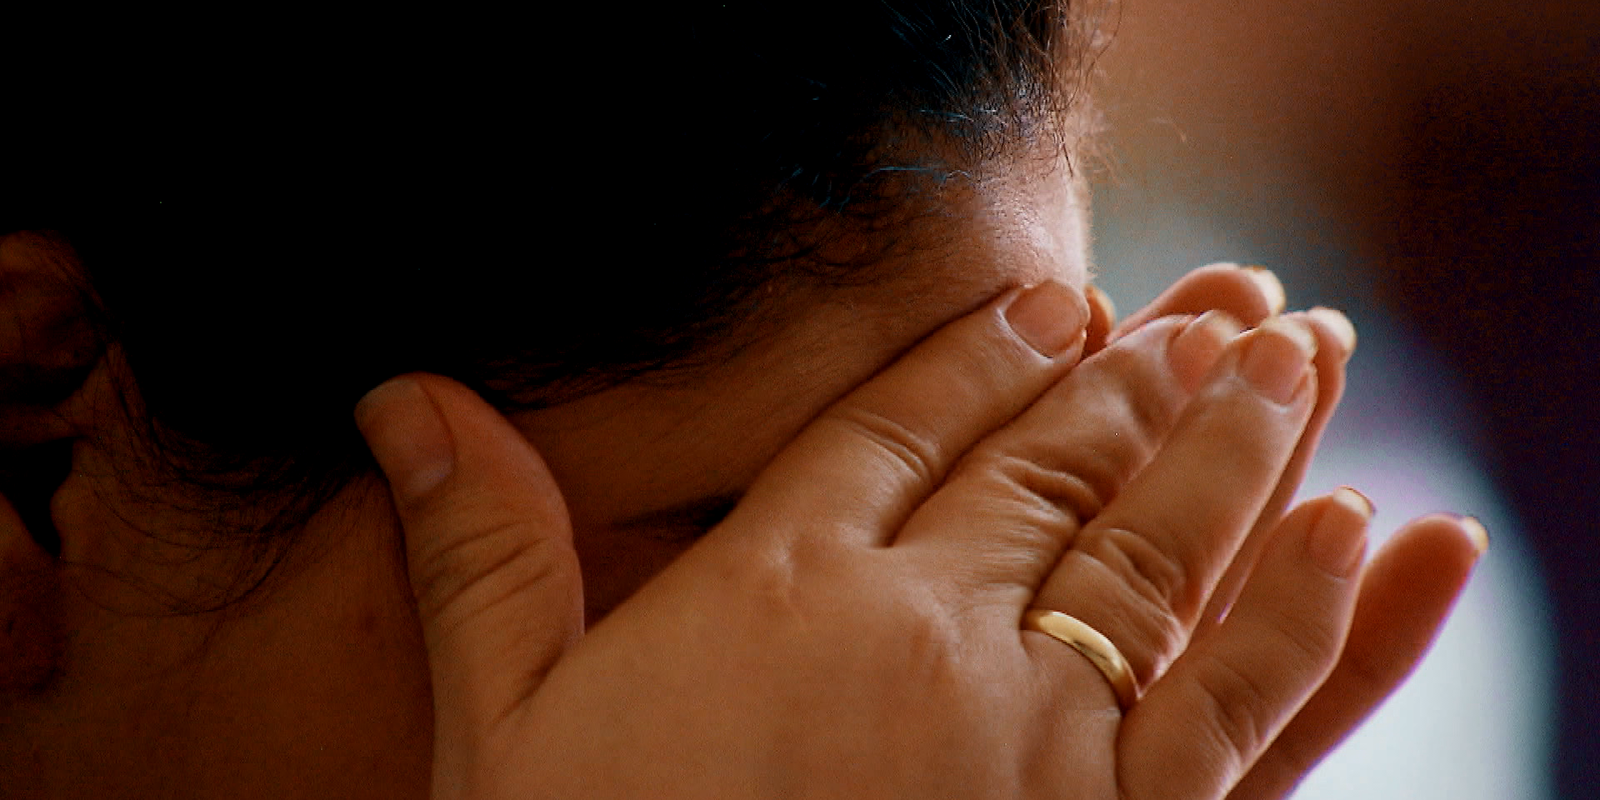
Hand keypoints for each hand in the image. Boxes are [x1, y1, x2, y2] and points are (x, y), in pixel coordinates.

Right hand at [355, 281, 1482, 798]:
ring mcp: (1030, 727)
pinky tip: (1353, 523)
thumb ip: (483, 555)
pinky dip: (1297, 602)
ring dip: (1229, 440)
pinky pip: (1233, 693)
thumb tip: (401, 395)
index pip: (893, 428)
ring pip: (1149, 543)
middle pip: (1043, 463)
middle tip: (1207, 308)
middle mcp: (914, 628)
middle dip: (1132, 374)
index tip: (1049, 302)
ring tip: (1284, 352)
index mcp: (773, 586)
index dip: (978, 356)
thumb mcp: (505, 728)